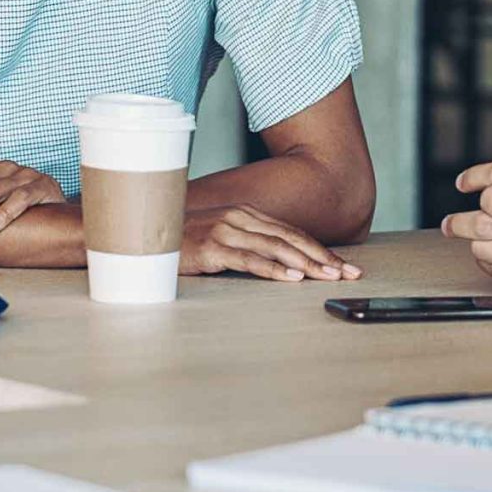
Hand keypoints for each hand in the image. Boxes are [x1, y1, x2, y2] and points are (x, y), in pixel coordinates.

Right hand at [181, 205, 364, 281]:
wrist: (144, 235)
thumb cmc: (184, 241)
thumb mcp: (221, 237)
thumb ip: (248, 243)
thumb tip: (280, 262)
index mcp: (246, 214)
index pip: (292, 233)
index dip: (320, 249)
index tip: (343, 265)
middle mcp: (240, 217)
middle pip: (291, 239)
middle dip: (323, 257)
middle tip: (347, 273)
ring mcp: (226, 230)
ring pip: (276, 248)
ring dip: (306, 264)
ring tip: (328, 276)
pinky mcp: (212, 247)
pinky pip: (250, 260)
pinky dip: (274, 269)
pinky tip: (291, 278)